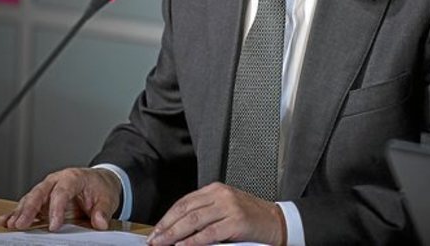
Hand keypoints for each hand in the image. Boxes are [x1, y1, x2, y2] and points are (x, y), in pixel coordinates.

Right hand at [0, 167, 120, 231]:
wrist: (99, 182)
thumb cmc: (100, 188)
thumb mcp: (107, 198)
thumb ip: (103, 210)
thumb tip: (100, 223)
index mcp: (73, 177)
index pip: (62, 191)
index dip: (56, 209)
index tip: (54, 226)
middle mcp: (56, 181)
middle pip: (40, 192)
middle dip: (29, 208)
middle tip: (21, 224)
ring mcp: (47, 189)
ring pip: (30, 198)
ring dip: (20, 211)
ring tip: (11, 224)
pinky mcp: (42, 200)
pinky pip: (28, 205)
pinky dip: (17, 213)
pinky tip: (6, 221)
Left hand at [147, 182, 285, 245]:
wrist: (276, 221)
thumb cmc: (249, 217)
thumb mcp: (224, 208)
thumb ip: (204, 213)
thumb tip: (177, 228)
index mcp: (215, 189)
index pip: (184, 202)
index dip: (167, 217)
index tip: (155, 231)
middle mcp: (221, 195)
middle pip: (186, 210)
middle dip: (166, 227)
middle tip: (153, 240)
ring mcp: (229, 207)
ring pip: (194, 220)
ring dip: (174, 234)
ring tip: (162, 244)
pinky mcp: (236, 222)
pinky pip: (209, 233)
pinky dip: (193, 241)